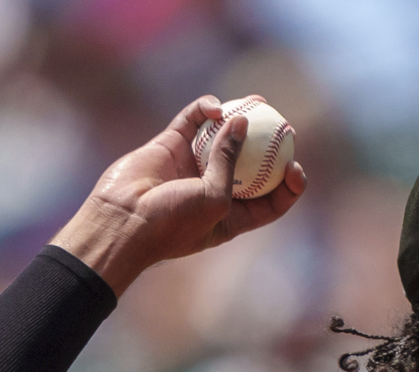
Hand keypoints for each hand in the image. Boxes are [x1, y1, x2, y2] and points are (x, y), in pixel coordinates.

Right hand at [52, 95, 308, 295]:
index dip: (287, 185)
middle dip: (269, 145)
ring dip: (240, 119)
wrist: (123, 221)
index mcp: (232, 216)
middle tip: (284, 126)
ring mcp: (192, 166)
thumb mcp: (215, 199)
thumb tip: (241, 122)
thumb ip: (230, 162)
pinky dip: (204, 110)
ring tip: (257, 101)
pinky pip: (192, 121)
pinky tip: (216, 106)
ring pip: (222, 137)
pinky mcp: (171, 145)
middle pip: (251, 164)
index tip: (294, 167)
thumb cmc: (173, 222)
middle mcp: (214, 189)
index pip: (270, 201)